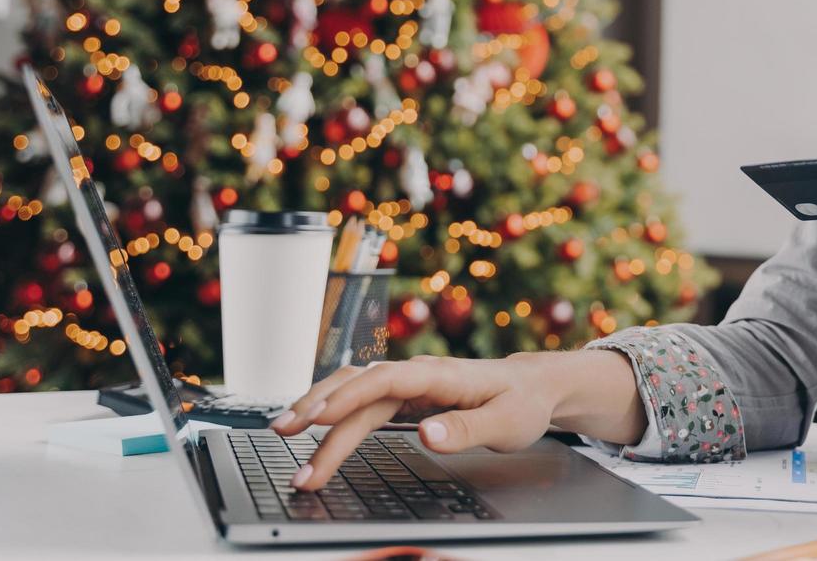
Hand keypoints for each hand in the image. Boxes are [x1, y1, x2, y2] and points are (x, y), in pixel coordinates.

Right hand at [271, 352, 563, 489]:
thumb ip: (467, 429)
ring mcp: (408, 384)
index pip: (385, 381)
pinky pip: (360, 400)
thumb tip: (427, 436)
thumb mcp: (507, 423)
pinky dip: (331, 408)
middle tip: (286, 442)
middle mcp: (417, 374)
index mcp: (439, 375)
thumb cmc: (523, 403)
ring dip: (316, 407)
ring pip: (352, 390)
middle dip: (319, 414)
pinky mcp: (405, 397)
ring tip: (282, 431)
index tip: (317, 418)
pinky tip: (307, 421)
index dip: (348, 397)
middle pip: (359, 390)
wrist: (534, 385)